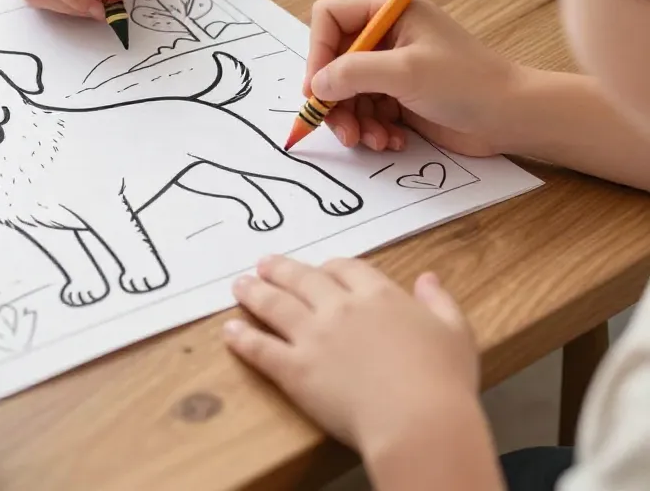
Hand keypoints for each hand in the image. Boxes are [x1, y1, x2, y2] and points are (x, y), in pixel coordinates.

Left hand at [225, 256, 478, 451]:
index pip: (347, 268)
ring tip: (239, 285)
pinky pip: (261, 348)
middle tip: (262, 263)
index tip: (320, 268)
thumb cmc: (444, 382)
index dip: (330, 266)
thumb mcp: (456, 333)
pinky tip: (229, 331)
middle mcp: (341, 308)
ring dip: (254, 292)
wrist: (419, 422)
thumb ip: (440, 302)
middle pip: (303, 279)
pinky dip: (242, 338)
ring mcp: (313, 337)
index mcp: (380, 296)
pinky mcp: (295, 369)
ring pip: (275, 305)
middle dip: (280, 269)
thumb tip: (429, 278)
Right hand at [303, 0, 519, 155]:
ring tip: (374, 140)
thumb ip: (353, 73)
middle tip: (341, 128)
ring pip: (346, 90)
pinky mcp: (399, 94)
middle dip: (335, 97)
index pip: (329, 17)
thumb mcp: (405, 72)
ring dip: (354, 119)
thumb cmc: (467, 83)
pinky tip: (392, 140)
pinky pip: (365, 110)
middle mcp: (387, 33)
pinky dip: (371, 128)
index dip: (318, 52)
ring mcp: (393, 65)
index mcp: (389, 9)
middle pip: (333, 60)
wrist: (513, 117)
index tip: (318, 89)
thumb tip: (316, 84)